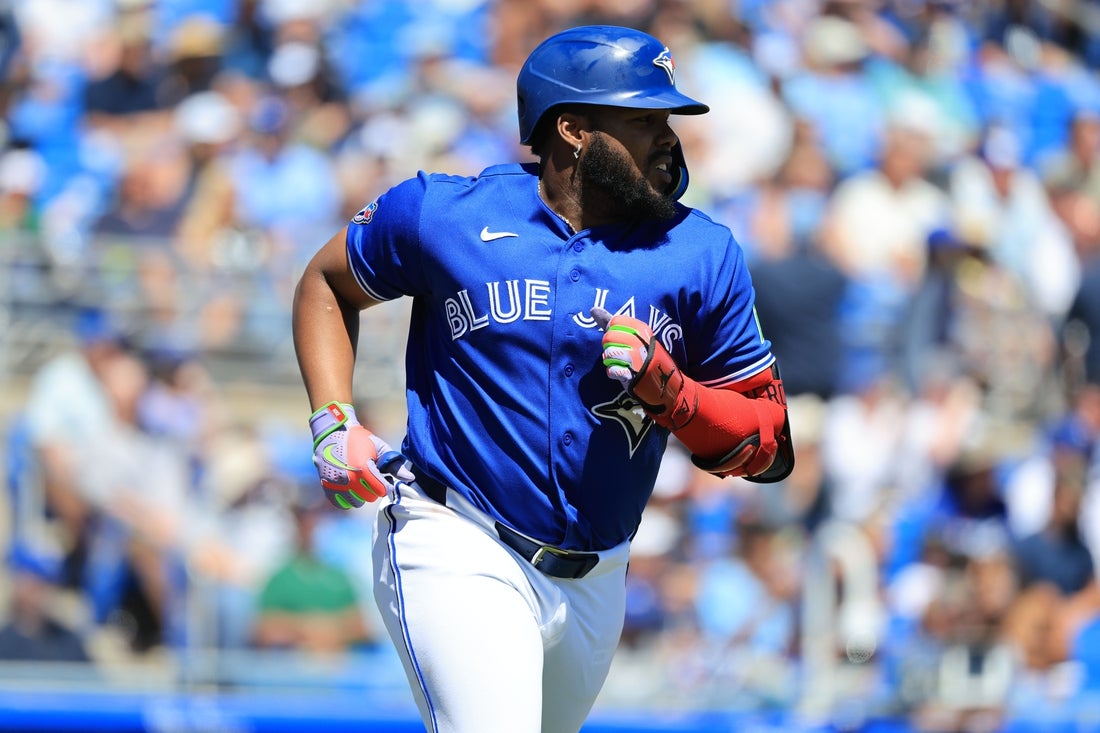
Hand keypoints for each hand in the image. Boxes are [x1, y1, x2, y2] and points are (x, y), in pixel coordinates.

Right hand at [309, 402, 412, 508]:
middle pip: (370, 498)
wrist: (332, 432)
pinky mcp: (327, 487)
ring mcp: (336, 484)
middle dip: (374, 488)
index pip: (382, 491)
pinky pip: (342, 504)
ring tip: (359, 480)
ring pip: (357, 502)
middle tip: (370, 476)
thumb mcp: (380, 448)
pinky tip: (350, 487)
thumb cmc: (360, 439)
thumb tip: (411, 478)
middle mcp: (348, 479)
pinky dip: (347, 498)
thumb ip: (395, 466)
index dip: (386, 484)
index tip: (383, 476)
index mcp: (363, 469)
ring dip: (361, 494)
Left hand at [591, 307, 694, 428]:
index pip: (615, 321)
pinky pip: (612, 370)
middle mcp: (641, 343)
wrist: (663, 383)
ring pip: (609, 353)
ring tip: (620, 362)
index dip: (611, 330)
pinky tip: (621, 372)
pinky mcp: (633, 376)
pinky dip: (613, 373)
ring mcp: (638, 360)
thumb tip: (592, 309)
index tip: (620, 338)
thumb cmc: (642, 355)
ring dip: (610, 360)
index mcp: (643, 330)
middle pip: (609, 337)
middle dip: (608, 346)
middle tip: (619, 353)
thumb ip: (610, 322)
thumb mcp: (631, 336)